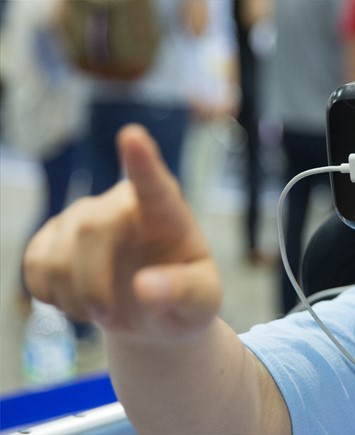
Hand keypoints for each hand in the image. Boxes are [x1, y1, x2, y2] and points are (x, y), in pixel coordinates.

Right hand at [23, 124, 221, 343]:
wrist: (154, 314)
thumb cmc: (185, 301)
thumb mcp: (200, 304)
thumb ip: (184, 293)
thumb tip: (146, 287)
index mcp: (168, 213)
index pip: (155, 184)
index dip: (142, 161)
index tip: (132, 134)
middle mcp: (123, 204)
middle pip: (90, 229)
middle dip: (92, 283)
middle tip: (106, 317)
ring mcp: (85, 216)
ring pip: (55, 252)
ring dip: (71, 297)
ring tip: (100, 312)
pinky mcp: (55, 235)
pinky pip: (34, 264)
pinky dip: (49, 295)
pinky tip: (76, 302)